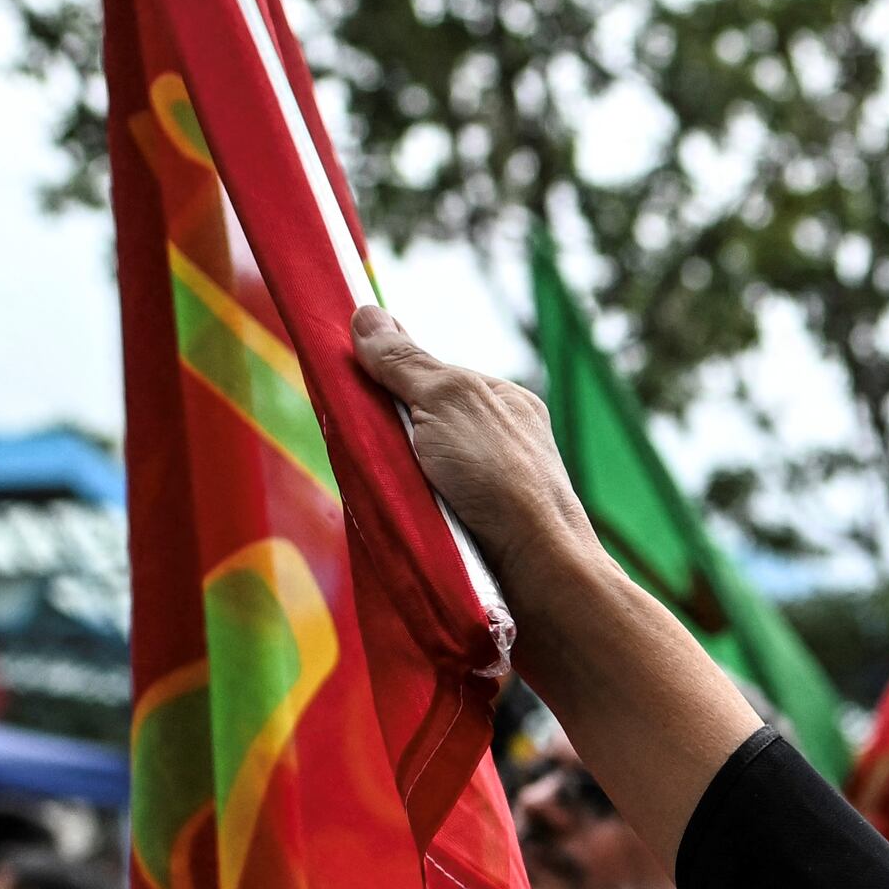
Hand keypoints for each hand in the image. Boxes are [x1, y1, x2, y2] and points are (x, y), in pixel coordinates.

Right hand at [349, 309, 599, 596]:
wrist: (538, 574)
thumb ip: (405, 362)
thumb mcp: (447, 400)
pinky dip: (404, 509)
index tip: (350, 384)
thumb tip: (366, 314)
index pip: (428, 376)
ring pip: (417, 469)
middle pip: (419, 423)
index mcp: (501, 401)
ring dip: (392, 474)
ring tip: (380, 485)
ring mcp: (489, 488)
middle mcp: (499, 441)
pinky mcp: (475, 531)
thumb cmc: (500, 477)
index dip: (386, 378)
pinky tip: (394, 517)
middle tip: (363, 441)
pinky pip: (424, 508)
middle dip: (386, 431)